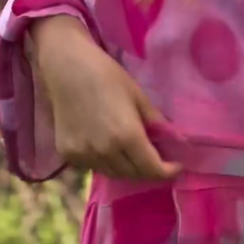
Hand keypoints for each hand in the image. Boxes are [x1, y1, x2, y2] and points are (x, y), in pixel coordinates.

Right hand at [30, 16, 181, 180]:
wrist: (66, 68)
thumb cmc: (106, 75)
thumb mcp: (137, 95)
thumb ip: (155, 121)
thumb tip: (173, 139)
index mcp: (127, 137)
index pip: (152, 169)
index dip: (168, 172)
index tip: (176, 166)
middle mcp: (105, 153)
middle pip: (133, 174)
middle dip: (149, 170)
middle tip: (158, 159)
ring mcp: (84, 156)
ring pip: (113, 173)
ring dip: (128, 168)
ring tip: (134, 155)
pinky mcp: (67, 155)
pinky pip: (94, 167)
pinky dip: (106, 163)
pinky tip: (109, 148)